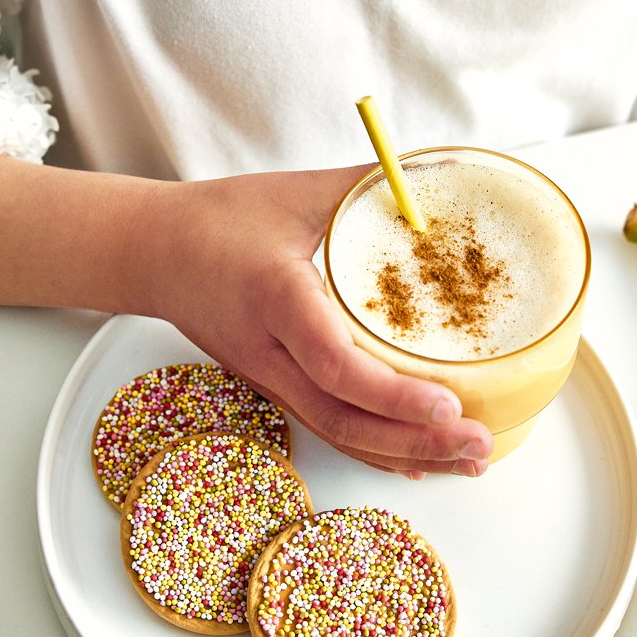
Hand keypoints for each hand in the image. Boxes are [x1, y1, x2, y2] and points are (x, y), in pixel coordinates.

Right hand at [146, 166, 493, 476]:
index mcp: (277, 299)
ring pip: (339, 436)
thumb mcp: (297, 193)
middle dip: (418, 443)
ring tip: (468, 466)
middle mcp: (271, 354)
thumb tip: (443, 170)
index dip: (394, 395)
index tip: (450, 406)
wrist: (156, 255)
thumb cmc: (221, 220)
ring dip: (405, 457)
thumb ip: (370, 184)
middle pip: (345, 421)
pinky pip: (329, 430)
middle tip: (480, 450)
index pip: (336, 364)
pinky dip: (375, 452)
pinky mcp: (274, 388)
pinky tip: (417, 463)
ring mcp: (269, 380)